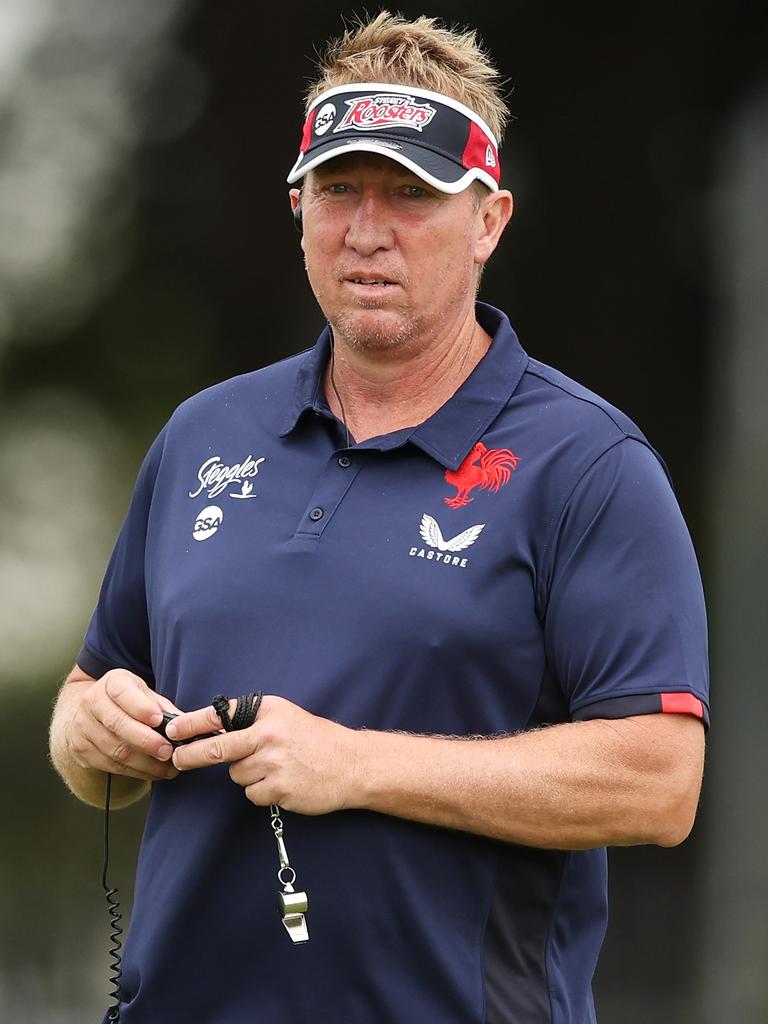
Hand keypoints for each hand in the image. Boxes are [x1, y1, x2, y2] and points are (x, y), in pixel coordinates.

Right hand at [66, 668, 179, 780]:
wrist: (90, 711)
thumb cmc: (127, 701)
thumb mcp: (144, 693)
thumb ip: (162, 707)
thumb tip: (185, 725)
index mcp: (111, 683)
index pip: (123, 693)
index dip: (141, 707)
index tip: (158, 720)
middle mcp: (92, 702)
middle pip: (118, 724)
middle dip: (146, 741)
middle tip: (168, 751)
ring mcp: (83, 727)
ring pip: (116, 750)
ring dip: (145, 763)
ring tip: (167, 767)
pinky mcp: (82, 750)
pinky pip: (112, 766)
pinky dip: (136, 772)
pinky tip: (154, 772)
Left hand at [168, 695, 361, 814]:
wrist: (351, 765)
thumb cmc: (315, 739)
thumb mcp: (284, 717)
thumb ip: (253, 722)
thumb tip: (214, 731)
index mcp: (268, 713)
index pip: (221, 716)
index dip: (192, 724)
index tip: (172, 730)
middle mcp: (268, 735)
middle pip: (218, 748)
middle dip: (192, 755)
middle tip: (179, 760)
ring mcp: (274, 763)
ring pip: (237, 775)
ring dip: (248, 775)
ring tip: (275, 769)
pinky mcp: (279, 789)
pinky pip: (253, 794)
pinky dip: (262, 792)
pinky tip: (283, 783)